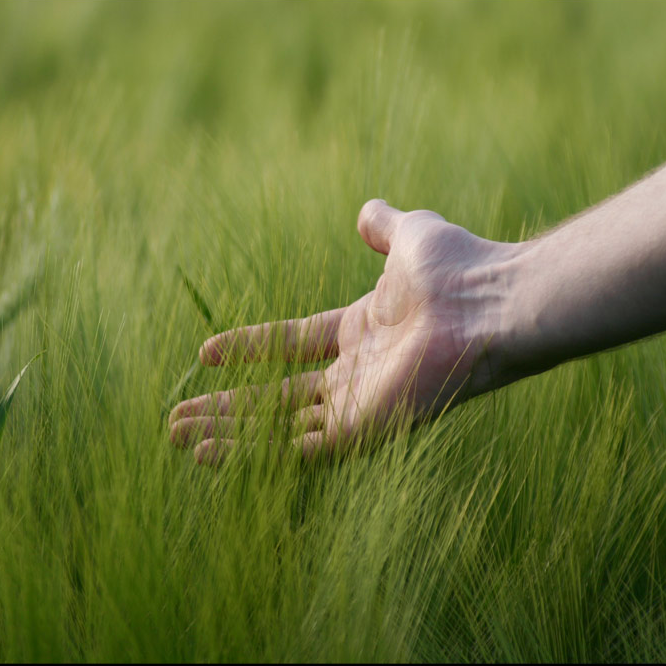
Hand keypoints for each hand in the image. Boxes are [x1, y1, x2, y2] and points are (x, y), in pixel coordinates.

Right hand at [168, 199, 515, 464]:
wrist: (489, 300)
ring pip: (280, 428)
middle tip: (175, 418)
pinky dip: (259, 453)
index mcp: (359, 331)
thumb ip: (384, 226)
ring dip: (230, 436)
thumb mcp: (410, 234)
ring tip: (179, 439)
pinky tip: (215, 454)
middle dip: (224, 408)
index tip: (204, 353)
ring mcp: (360, 405)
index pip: (289, 344)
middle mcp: (356, 374)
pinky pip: (303, 450)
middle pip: (274, 396)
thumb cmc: (458, 267)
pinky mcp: (367, 429)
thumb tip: (367, 211)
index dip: (247, 348)